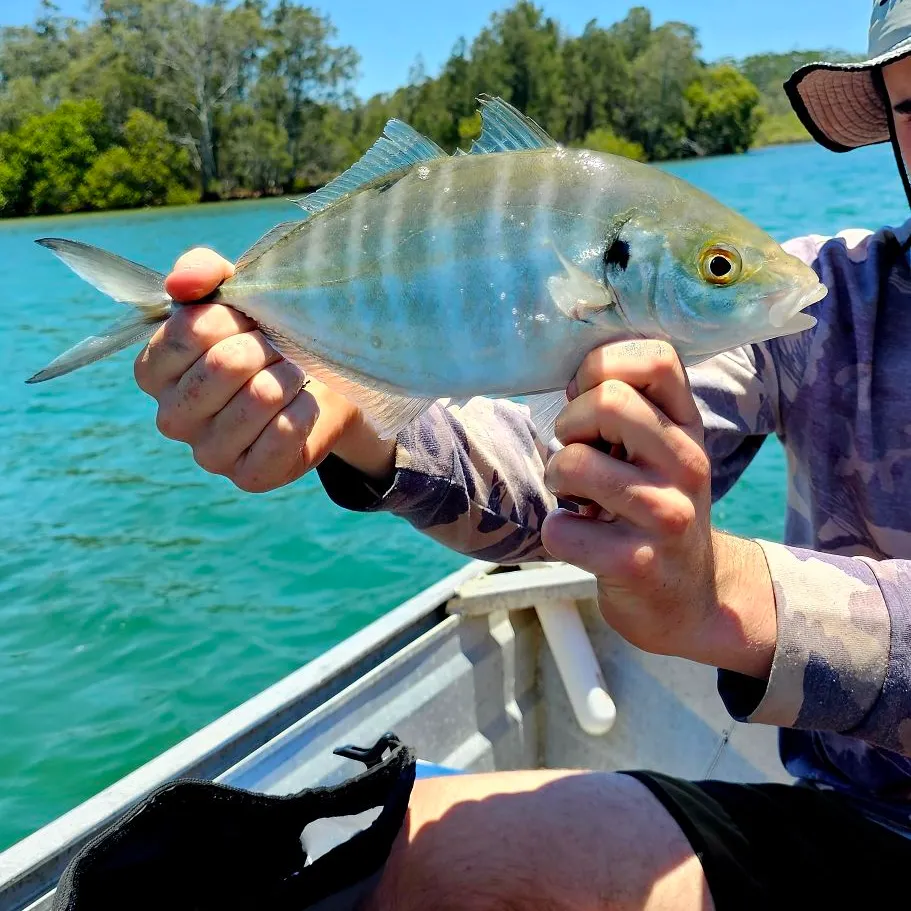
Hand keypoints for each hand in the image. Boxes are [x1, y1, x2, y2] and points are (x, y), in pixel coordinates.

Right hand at [133, 247, 394, 491]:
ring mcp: (207, 453)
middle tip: (279, 349)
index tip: (251, 321)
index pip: (191, 330)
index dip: (234, 318)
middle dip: (266, 347)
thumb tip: (181, 284)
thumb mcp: (234, 293)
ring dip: (289, 377)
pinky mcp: (247, 477)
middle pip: (225, 364)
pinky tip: (303, 405)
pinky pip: (282, 435)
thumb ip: (201, 271)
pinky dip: (304, 411)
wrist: (319, 384)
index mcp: (154, 371)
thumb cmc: (266, 337)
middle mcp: (171, 417)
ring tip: (292, 375)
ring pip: (258, 398)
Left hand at [540, 340, 775, 678]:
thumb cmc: (655, 510)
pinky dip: (557, 532)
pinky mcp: (635, 563)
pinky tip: (583, 540)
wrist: (690, 599)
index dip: (600, 368)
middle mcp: (687, 464)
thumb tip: (567, 374)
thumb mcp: (660, 451)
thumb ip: (630, 407)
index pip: (654, 358)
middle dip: (569, 425)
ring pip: (573, 463)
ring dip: (556, 480)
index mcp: (688, 426)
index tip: (588, 400)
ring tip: (576, 498)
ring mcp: (665, 515)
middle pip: (607, 400)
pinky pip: (560, 528)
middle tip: (576, 455)